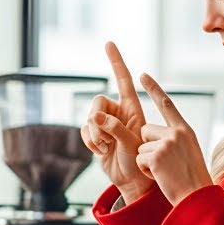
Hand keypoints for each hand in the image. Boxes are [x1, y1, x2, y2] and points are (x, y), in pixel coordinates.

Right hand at [81, 42, 152, 203]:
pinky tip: (100, 151)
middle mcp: (117, 113)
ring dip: (94, 134)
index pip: (123, 80)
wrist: (133, 180)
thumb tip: (95, 116)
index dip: (116, 62)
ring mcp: (105, 124)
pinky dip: (89, 141)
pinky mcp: (95, 135)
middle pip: (98, 102)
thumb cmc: (140, 161)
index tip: (109, 43)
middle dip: (98, 119)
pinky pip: (83, 130)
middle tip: (106, 136)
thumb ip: (115, 128)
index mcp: (132, 108)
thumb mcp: (131, 143)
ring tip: (107, 147)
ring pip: (89, 117)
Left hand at [135, 73, 213, 204]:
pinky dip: (146, 170)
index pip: (166, 104)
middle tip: (165, 164)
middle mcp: (176, 132)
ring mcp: (167, 143)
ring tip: (165, 172)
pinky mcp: (156, 155)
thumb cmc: (193, 180)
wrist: (197, 197)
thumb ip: (175, 140)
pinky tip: (161, 177)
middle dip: (148, 146)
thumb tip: (157, 136)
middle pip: (145, 130)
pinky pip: (139, 158)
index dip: (153, 88)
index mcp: (185, 130)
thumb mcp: (189, 153)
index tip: (143, 75)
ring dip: (147, 161)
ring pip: (141, 145)